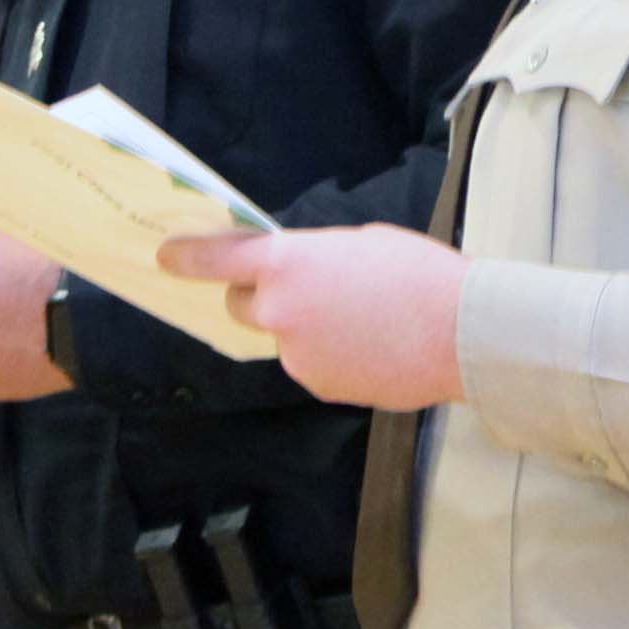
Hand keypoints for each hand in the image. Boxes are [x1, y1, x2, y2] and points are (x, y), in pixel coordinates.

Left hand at [166, 222, 465, 408]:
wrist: (463, 331)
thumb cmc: (419, 274)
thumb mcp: (358, 243)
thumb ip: (312, 257)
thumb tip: (296, 272)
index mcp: (287, 262)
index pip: (214, 260)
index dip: (184, 258)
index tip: (165, 258)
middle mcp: (279, 310)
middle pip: (242, 306)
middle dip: (263, 298)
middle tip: (308, 292)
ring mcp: (297, 354)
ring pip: (284, 339)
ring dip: (307, 330)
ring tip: (363, 322)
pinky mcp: (321, 385)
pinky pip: (314, 366)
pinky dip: (333, 357)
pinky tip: (373, 347)